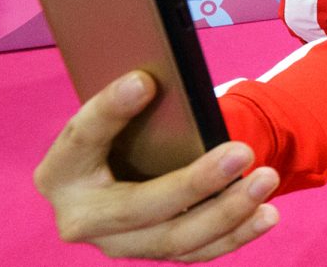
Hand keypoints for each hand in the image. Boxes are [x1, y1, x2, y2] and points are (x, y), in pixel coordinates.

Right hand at [34, 71, 279, 261]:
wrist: (121, 169)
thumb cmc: (123, 131)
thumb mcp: (119, 117)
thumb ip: (134, 102)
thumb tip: (160, 78)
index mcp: (60, 171)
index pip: (81, 138)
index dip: (109, 111)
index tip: (144, 80)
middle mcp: (81, 217)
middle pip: (138, 206)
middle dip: (195, 183)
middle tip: (243, 151)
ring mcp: (117, 243)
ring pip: (174, 239)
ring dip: (227, 212)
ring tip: (266, 179)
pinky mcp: (152, 254)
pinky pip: (198, 253)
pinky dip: (236, 234)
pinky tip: (266, 214)